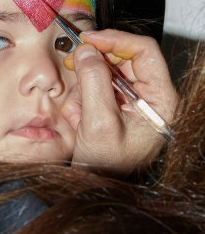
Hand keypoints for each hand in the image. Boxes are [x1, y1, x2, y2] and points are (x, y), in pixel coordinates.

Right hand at [61, 29, 177, 174]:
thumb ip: (93, 83)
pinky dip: (81, 101)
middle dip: (94, 68)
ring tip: (77, 116)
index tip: (90, 40)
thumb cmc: (106, 169)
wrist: (95, 193)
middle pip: (122, 61)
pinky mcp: (116, 110)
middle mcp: (149, 99)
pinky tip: (78, 121)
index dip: (116, 40)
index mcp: (159, 101)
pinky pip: (95, 91)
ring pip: (104, 75)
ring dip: (84, 90)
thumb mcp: (98, 123)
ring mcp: (131, 105)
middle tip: (73, 64)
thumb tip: (86, 52)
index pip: (144, 52)